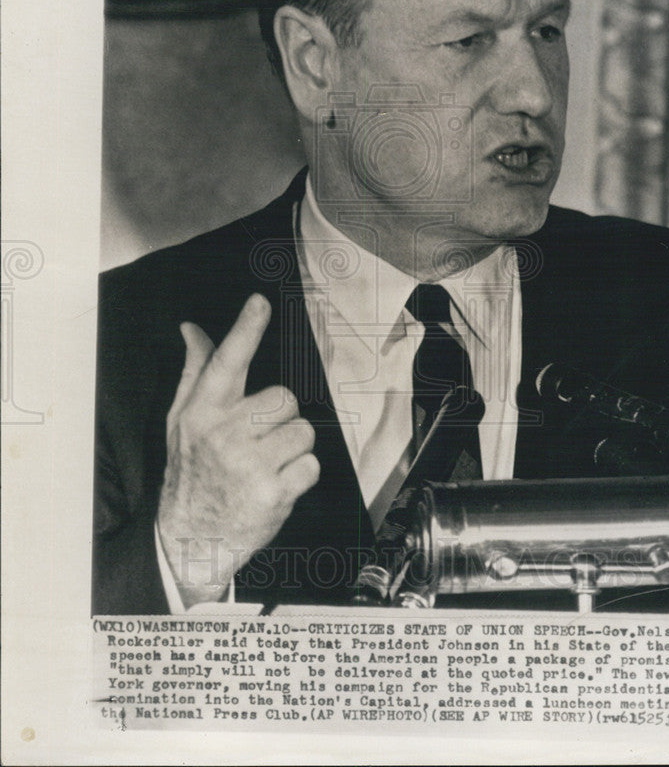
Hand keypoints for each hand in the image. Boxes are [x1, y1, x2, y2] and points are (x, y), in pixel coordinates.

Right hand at [157, 293, 319, 606]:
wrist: (189, 539)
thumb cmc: (191, 472)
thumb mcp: (182, 422)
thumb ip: (194, 372)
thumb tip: (192, 330)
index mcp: (202, 412)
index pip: (226, 362)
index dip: (245, 330)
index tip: (259, 304)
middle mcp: (223, 435)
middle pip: (284, 399)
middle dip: (280, 419)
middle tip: (259, 441)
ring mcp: (248, 465)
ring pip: (302, 432)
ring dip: (292, 449)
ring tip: (266, 465)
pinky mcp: (272, 493)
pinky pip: (311, 465)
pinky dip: (300, 476)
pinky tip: (275, 486)